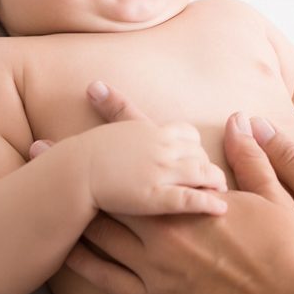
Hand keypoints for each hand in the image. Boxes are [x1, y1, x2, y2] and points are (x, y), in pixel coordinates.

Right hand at [35, 81, 227, 216]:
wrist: (72, 171)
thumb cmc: (85, 153)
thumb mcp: (108, 130)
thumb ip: (115, 115)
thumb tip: (96, 86)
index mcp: (152, 132)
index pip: (188, 134)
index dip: (194, 147)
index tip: (196, 158)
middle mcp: (162, 148)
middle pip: (199, 154)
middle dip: (207, 166)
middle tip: (215, 181)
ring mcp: (161, 171)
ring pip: (202, 173)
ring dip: (215, 182)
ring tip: (221, 194)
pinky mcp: (157, 196)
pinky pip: (191, 198)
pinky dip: (209, 202)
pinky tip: (220, 208)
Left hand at [63, 112, 293, 293]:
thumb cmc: (289, 255)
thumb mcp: (276, 198)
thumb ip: (253, 158)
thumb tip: (241, 118)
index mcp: (191, 199)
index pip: (152, 145)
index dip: (122, 115)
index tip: (95, 90)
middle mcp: (164, 229)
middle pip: (109, 188)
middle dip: (76, 164)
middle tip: (40, 147)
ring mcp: (155, 266)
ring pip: (100, 232)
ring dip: (68, 210)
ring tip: (39, 194)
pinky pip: (107, 279)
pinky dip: (82, 262)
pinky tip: (62, 251)